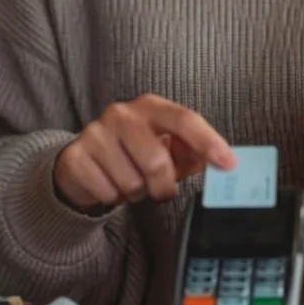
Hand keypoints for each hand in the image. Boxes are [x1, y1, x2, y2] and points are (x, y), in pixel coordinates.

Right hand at [54, 94, 234, 210]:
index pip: (184, 119)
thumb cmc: (133, 153)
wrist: (82, 161)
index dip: (208, 141)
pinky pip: (107, 192)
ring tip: (128, 181)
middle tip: (160, 190)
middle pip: (157, 161)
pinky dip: (112, 197)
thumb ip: (191, 152)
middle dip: (163, 186)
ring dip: (135, 193)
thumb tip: (215, 159)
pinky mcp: (76, 156)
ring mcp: (96, 132)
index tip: (227, 163)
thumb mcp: (165, 148)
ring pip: (131, 183)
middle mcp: (122, 113)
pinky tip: (108, 183)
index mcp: (150, 107)